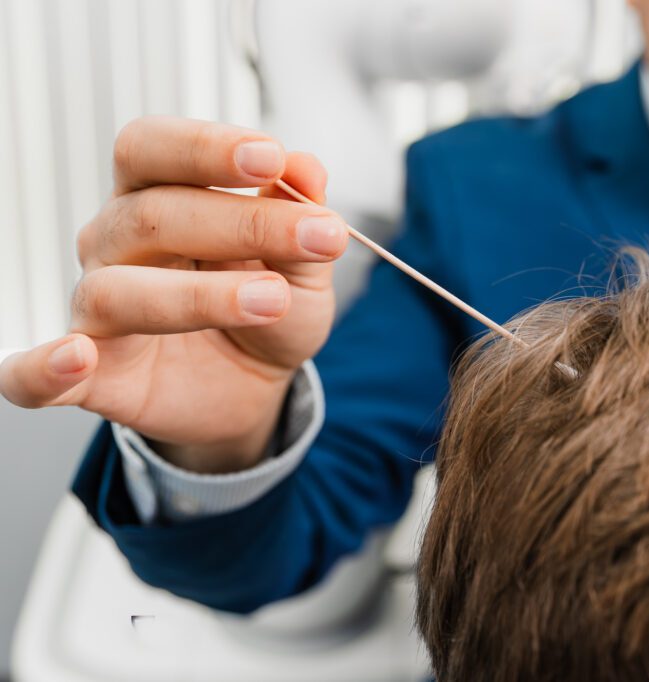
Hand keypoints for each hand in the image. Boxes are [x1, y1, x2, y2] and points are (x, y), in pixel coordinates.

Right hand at [0, 117, 347, 472]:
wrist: (257, 383)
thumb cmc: (270, 309)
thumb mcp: (304, 266)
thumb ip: (302, 220)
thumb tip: (307, 167)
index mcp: (161, 198)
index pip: (154, 150)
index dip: (206, 148)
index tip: (271, 157)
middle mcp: (117, 244)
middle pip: (152, 215)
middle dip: (242, 222)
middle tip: (319, 237)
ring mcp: (98, 310)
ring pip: (119, 290)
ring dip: (201, 295)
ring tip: (274, 299)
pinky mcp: (93, 379)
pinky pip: (35, 375)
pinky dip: (42, 368)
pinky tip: (75, 359)